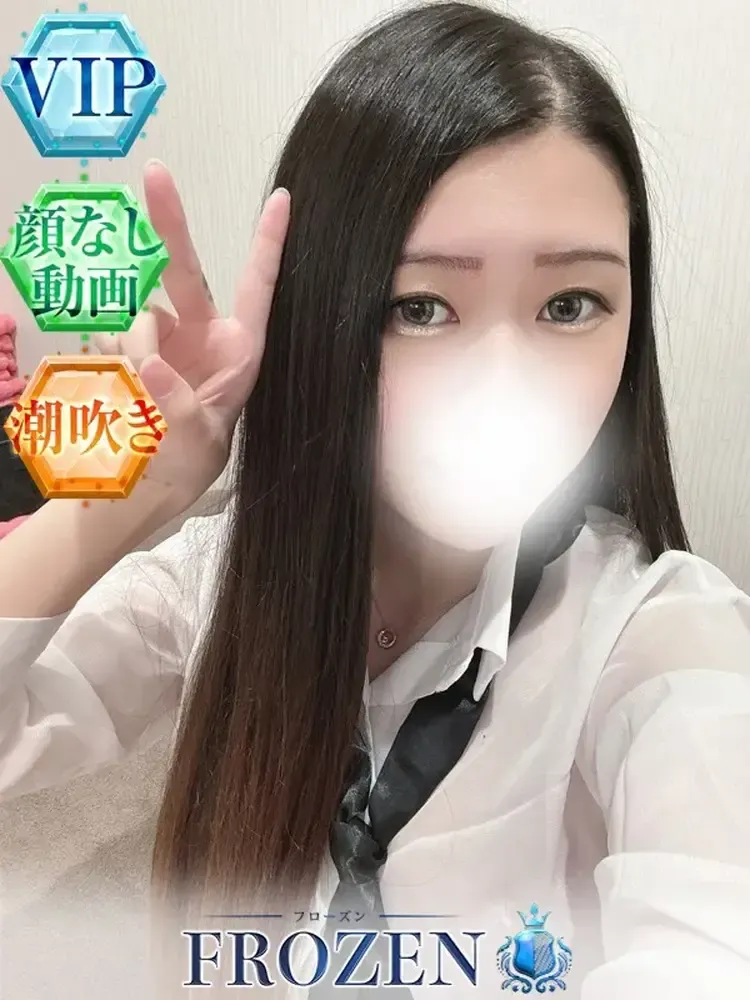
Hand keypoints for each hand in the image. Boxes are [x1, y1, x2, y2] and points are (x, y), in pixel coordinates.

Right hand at [94, 160, 289, 511]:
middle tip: (155, 173)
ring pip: (137, 315)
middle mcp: (203, 334)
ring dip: (127, 344)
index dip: (267, 244)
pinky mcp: (134, 347)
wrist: (151, 481)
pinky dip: (111, 354)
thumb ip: (175, 401)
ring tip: (136, 394)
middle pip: (184, 271)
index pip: (256, 288)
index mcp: (238, 350)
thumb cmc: (191, 460)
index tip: (283, 199)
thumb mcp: (194, 439)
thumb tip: (147, 359)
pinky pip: (114, 335)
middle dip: (169, 224)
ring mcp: (166, 339)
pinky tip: (121, 383)